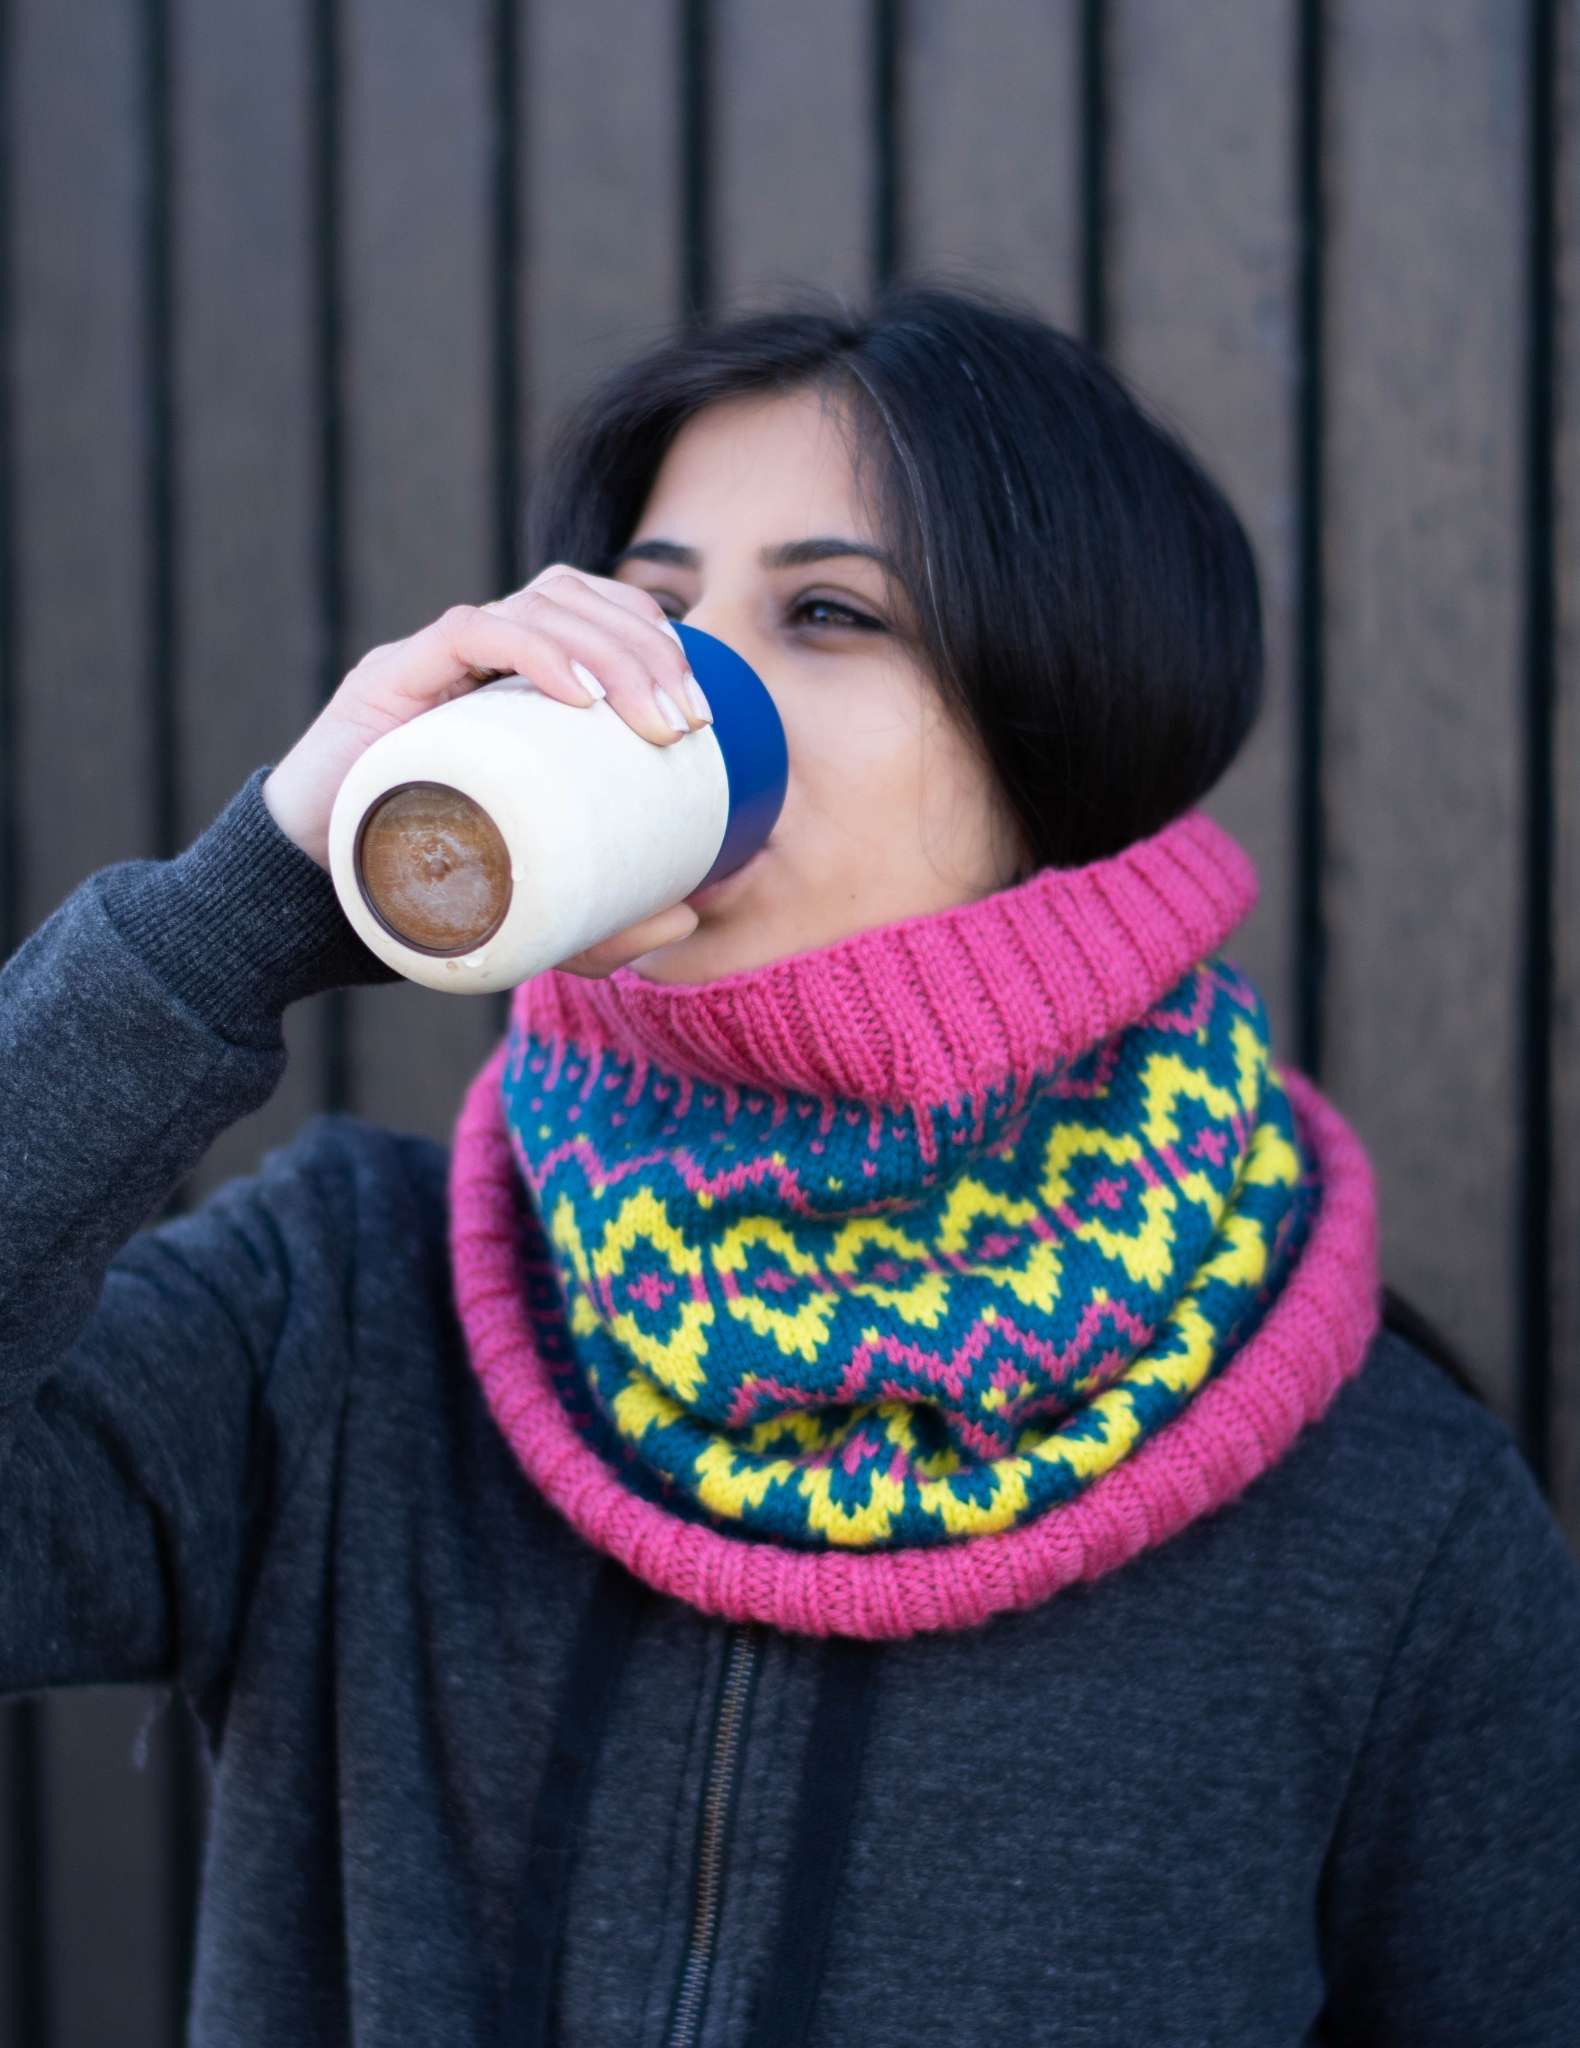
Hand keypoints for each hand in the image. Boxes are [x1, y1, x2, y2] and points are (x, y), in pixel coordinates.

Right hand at [262, 563, 713, 974]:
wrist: (302, 904)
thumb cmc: (416, 890)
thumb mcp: (534, 912)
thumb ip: (605, 921)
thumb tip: (691, 915)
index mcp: (508, 685)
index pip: (592, 612)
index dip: (654, 639)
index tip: (700, 713)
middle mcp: (472, 659)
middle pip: (576, 600)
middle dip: (647, 649)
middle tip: (688, 723)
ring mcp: (429, 662)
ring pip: (536, 601)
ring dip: (610, 648)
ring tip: (651, 716)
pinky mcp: (387, 680)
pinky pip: (471, 632)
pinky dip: (536, 650)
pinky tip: (581, 695)